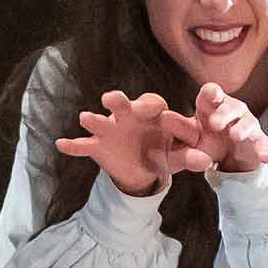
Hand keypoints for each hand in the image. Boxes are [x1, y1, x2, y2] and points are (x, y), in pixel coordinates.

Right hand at [53, 90, 214, 198]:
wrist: (142, 168)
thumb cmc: (162, 151)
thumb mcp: (177, 156)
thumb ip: (189, 157)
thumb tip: (207, 163)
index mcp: (152, 112)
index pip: (152, 103)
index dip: (150, 106)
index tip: (153, 111)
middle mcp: (128, 115)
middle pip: (123, 104)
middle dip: (118, 101)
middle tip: (111, 99)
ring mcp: (110, 130)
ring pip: (100, 121)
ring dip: (93, 119)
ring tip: (85, 117)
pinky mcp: (98, 146)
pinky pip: (83, 144)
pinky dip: (72, 145)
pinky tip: (60, 144)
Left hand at [169, 81, 267, 174]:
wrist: (229, 159)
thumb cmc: (208, 139)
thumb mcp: (192, 137)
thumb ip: (179, 128)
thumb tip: (162, 117)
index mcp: (213, 105)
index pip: (212, 93)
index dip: (213, 93)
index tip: (212, 94)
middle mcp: (233, 111)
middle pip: (231, 107)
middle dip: (224, 113)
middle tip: (214, 124)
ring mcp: (248, 125)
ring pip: (248, 122)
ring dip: (242, 128)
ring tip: (234, 135)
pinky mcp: (259, 142)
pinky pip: (263, 144)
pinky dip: (264, 149)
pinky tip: (264, 157)